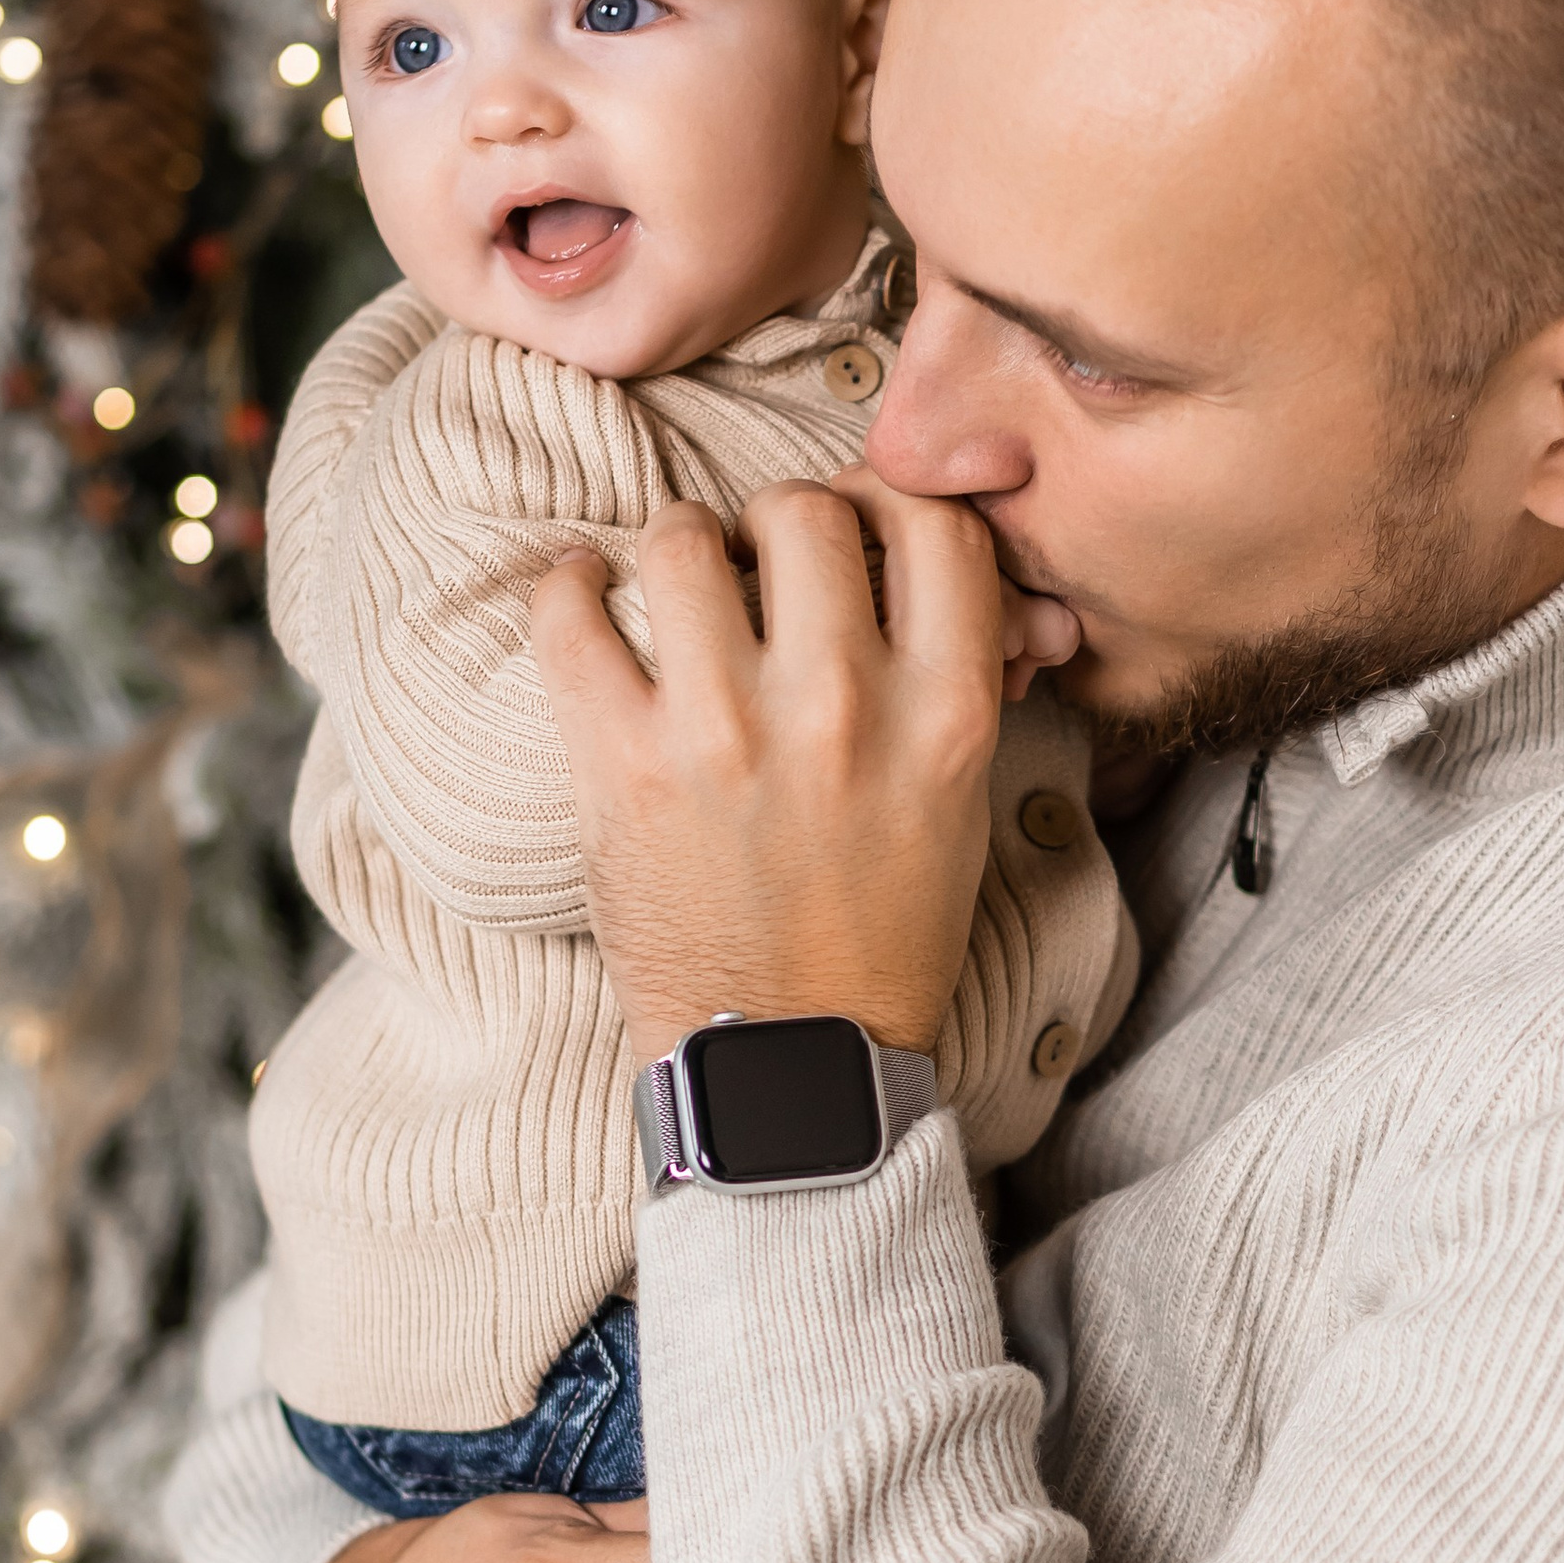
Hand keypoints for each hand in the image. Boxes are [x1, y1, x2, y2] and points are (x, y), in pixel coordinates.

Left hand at [530, 465, 1006, 1063]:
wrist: (792, 1060)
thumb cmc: (884, 932)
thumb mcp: (964, 805)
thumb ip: (972, 682)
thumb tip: (996, 588)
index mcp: (947, 715)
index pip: (934, 524)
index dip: (888, 502)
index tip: (855, 526)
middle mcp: (844, 709)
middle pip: (805, 511)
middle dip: (776, 522)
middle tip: (759, 561)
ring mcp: (727, 734)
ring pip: (685, 539)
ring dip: (678, 544)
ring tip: (676, 577)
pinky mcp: (624, 768)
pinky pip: (570, 616)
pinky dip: (568, 584)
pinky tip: (583, 588)